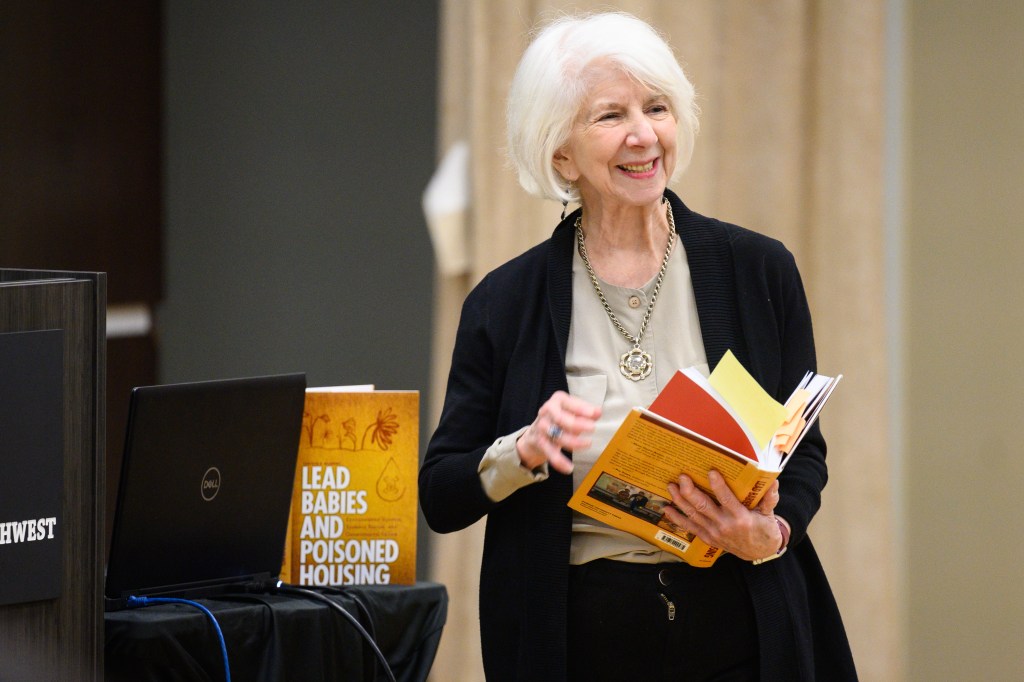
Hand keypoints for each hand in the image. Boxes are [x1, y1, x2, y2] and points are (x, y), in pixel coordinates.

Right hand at [516, 391, 600, 474]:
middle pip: (561, 418)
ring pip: (557, 435)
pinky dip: (559, 461)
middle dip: (577, 424)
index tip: (594, 414)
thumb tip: (598, 412)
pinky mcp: (540, 442)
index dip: (581, 408)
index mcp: (558, 400)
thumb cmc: (562, 417)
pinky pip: (550, 452)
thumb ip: (586, 412)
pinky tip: (569, 468)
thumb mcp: (574, 411)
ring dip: (573, 442)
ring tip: (588, 444)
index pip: (569, 403)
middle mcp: (547, 411)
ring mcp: (542, 426)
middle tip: (593, 428)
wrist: (538, 431)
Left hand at [663, 471, 782, 560]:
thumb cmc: (764, 529)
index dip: (718, 486)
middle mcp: (724, 525)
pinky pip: (690, 527)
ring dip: (680, 501)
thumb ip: (769, 498)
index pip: (727, 499)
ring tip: (671, 486)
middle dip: (690, 491)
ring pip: (693, 515)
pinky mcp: (708, 538)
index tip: (711, 472)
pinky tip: (668, 508)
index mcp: (741, 517)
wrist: (760, 552)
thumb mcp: (769, 514)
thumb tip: (773, 481)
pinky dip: (678, 519)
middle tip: (682, 477)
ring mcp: (714, 533)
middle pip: (703, 506)